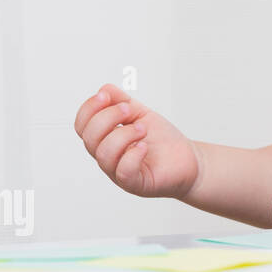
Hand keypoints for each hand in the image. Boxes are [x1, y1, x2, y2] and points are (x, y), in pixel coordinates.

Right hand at [74, 83, 200, 198]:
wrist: (188, 160)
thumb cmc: (163, 140)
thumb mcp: (141, 114)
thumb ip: (122, 101)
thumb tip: (105, 89)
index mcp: (105, 139)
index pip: (82, 126)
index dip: (88, 109)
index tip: (105, 96)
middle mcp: (108, 156)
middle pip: (89, 138)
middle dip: (108, 118)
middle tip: (129, 110)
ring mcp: (119, 171)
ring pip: (104, 154)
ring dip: (123, 135)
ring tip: (142, 128)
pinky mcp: (136, 183)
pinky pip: (123, 171)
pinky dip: (132, 155)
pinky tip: (144, 146)